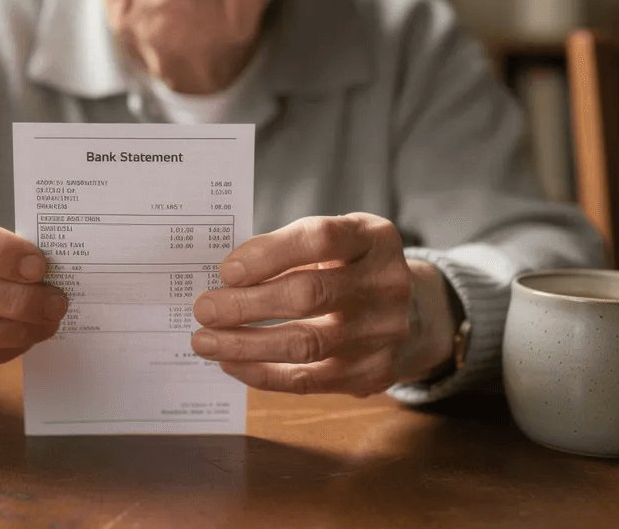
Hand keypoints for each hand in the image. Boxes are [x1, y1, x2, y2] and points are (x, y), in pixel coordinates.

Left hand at [190, 213, 455, 396]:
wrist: (414, 313)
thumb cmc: (350, 269)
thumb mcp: (335, 242)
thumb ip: (288, 250)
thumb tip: (224, 279)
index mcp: (373, 238)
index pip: (320, 239)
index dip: (269, 254)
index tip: (227, 270)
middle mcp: (387, 284)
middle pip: (309, 295)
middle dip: (246, 304)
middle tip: (204, 309)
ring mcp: (384, 333)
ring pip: (305, 344)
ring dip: (245, 345)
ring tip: (205, 341)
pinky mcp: (374, 373)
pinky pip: (308, 380)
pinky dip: (263, 373)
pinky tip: (233, 363)